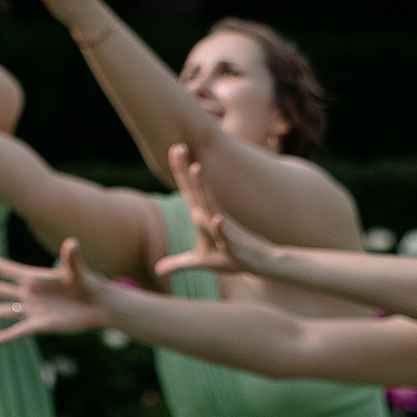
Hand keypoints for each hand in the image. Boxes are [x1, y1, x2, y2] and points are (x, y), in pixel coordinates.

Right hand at [0, 240, 109, 344]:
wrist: (98, 306)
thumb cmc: (88, 284)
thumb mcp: (78, 271)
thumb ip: (72, 258)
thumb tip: (72, 242)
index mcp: (33, 277)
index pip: (5, 269)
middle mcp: (28, 293)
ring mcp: (32, 309)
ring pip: (3, 311)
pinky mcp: (40, 325)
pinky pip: (19, 330)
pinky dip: (6, 336)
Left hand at [156, 144, 263, 276]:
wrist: (259, 265)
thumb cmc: (230, 258)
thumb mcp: (199, 263)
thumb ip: (178, 264)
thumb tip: (158, 269)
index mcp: (204, 217)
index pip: (188, 192)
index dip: (180, 172)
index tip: (174, 148)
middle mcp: (213, 217)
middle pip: (196, 192)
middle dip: (186, 171)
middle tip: (178, 147)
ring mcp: (224, 229)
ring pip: (211, 207)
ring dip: (203, 189)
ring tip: (196, 169)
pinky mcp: (235, 244)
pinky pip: (227, 235)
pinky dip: (222, 228)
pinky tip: (217, 219)